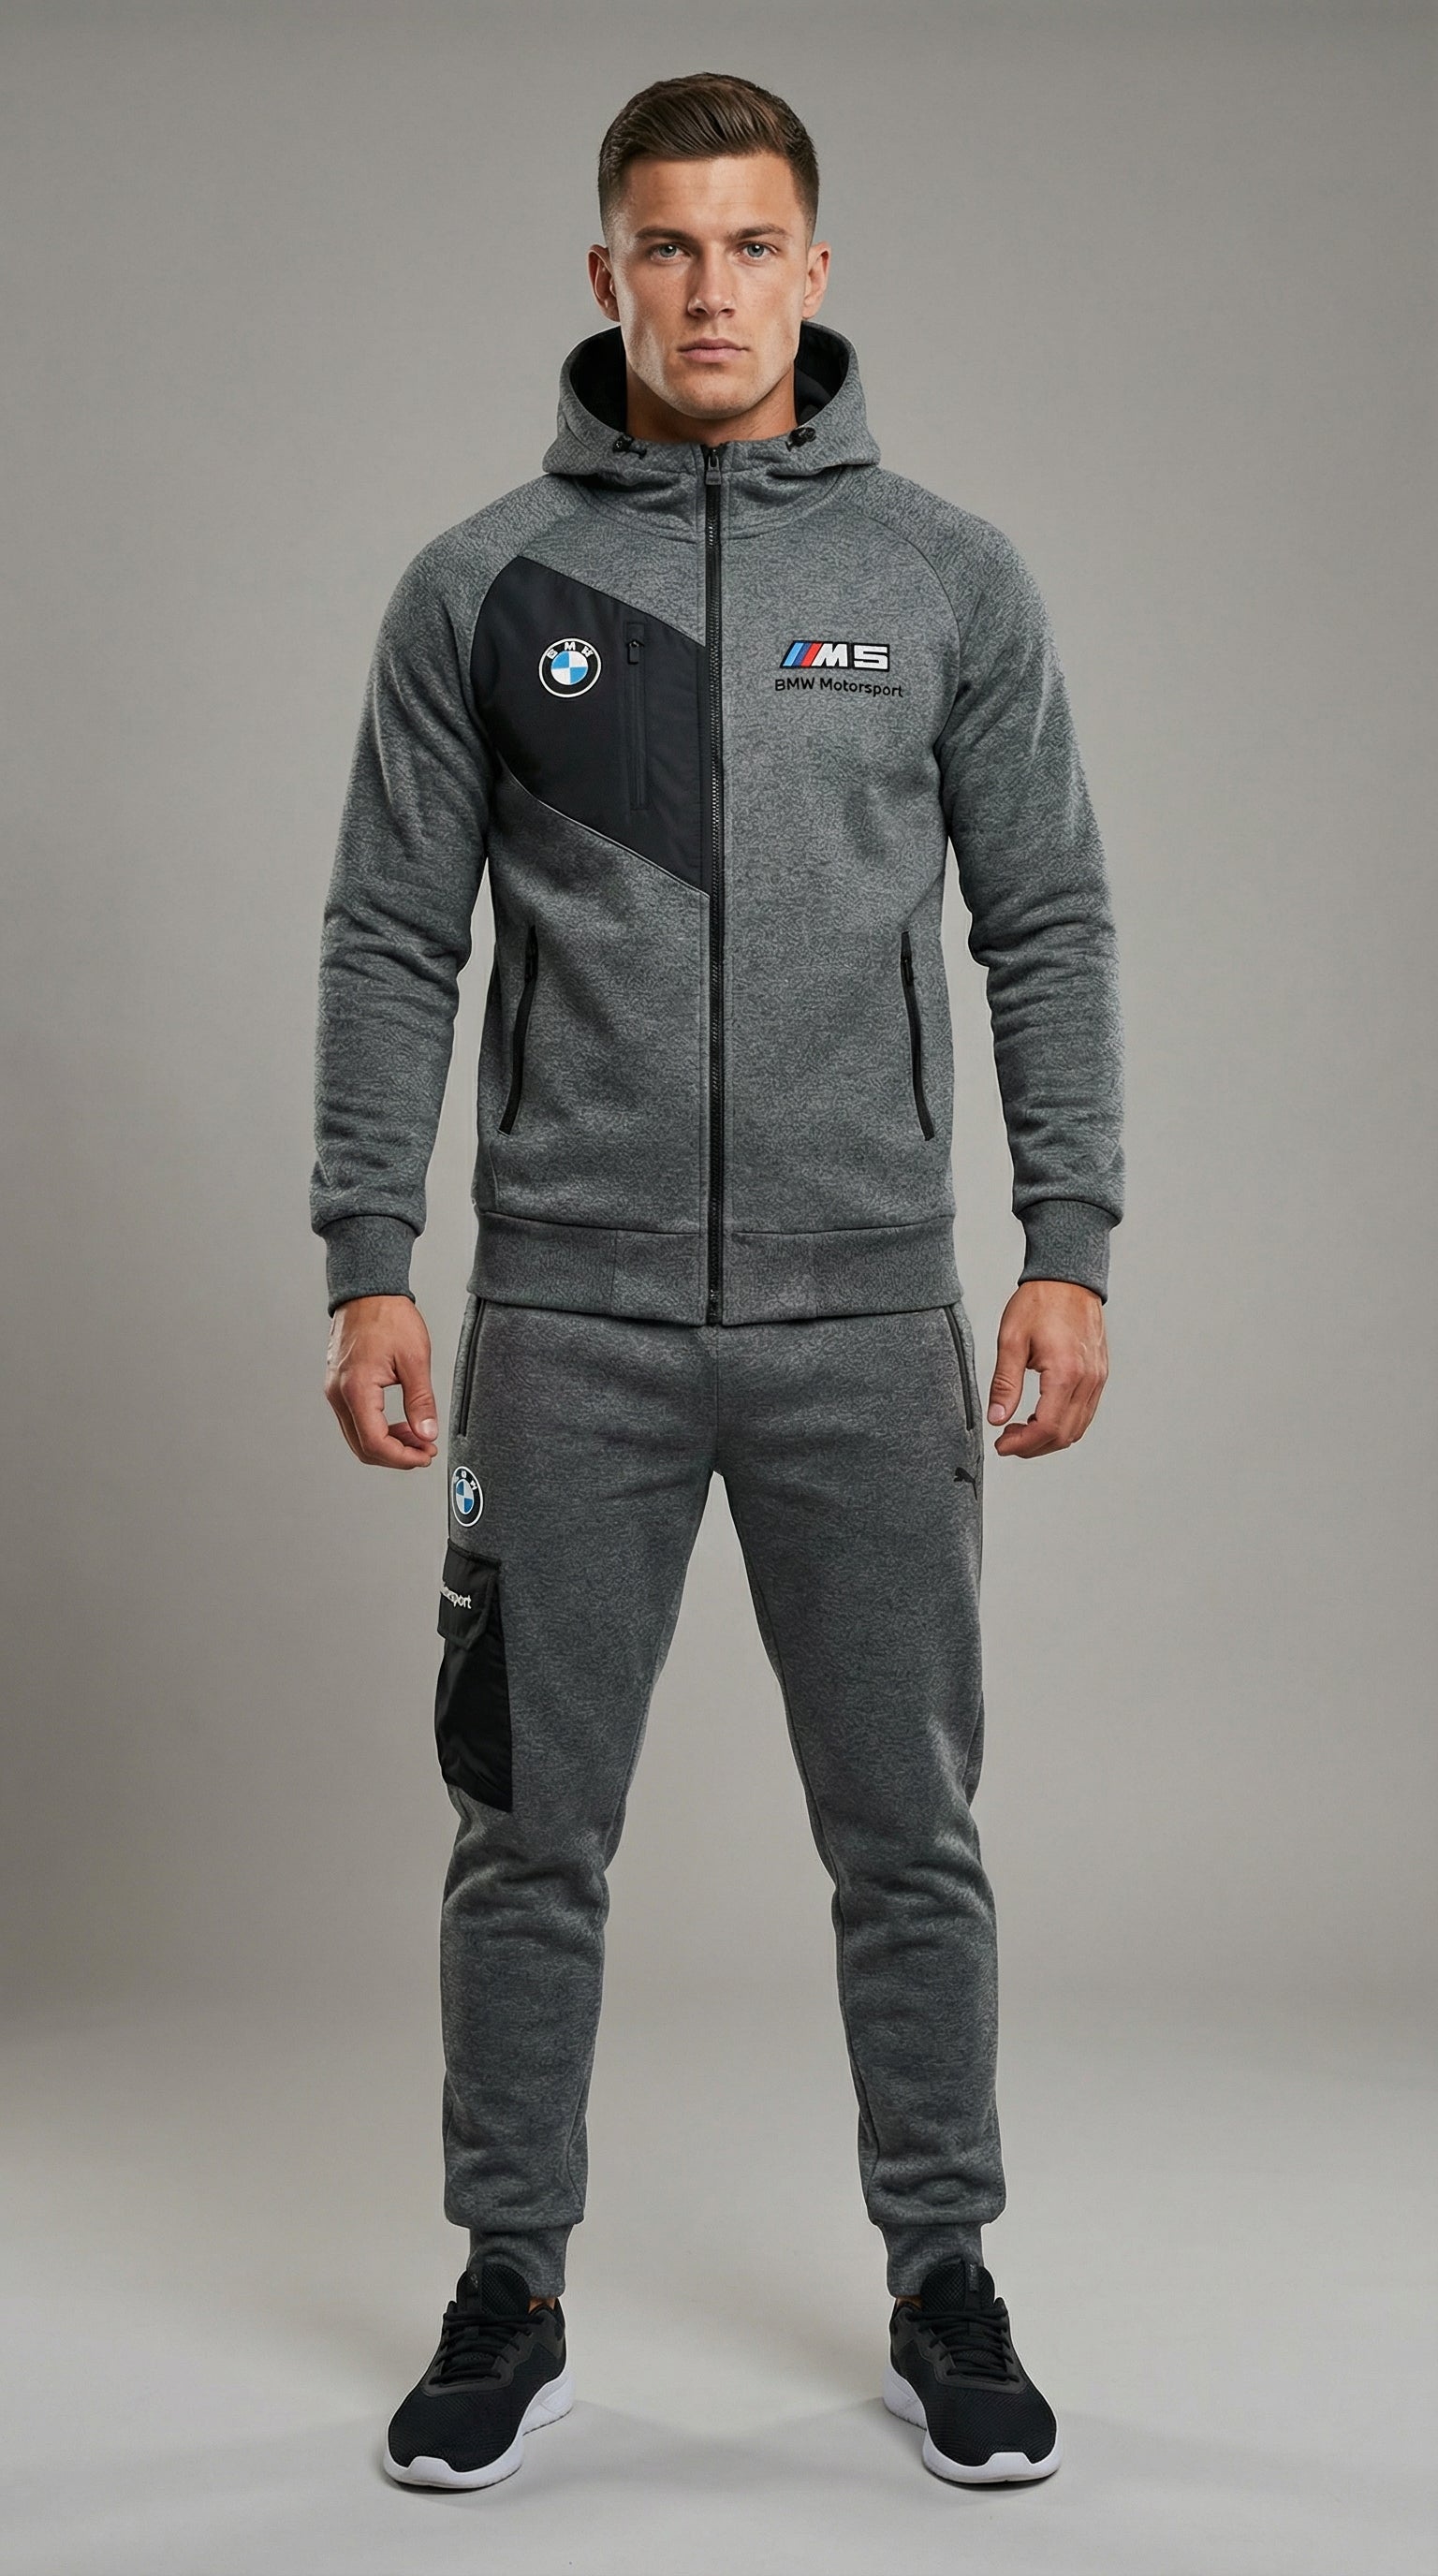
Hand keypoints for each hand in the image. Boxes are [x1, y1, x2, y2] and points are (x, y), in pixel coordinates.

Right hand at [324, 1295, 439, 1468]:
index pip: (375, 1443)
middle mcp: (338, 1394)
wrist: (367, 1291)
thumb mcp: (415, 1360)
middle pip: (362, 1447)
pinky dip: (377, 1428)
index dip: (402, 1458)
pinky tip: (400, 1423)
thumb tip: (427, 1434)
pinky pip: (354, 1420)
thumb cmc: (388, 1317)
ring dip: (387, 1443)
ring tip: (418, 1435)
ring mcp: (335, 1391)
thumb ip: (421, 1401)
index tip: (425, 1455)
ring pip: (357, 1436)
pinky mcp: (338, 1386)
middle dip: (396, 1455)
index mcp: (357, 1389)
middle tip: (424, 1451)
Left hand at [986, 1279, 1107, 1458]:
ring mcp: (1097, 1379)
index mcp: (1065, 1373)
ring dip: (1049, 1438)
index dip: (1023, 1444)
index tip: (1001, 1445)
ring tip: (1020, 1430)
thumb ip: (1005, 1383)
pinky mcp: (1099, 1375)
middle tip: (1007, 1441)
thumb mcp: (1011, 1340)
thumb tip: (997, 1418)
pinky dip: (1063, 1424)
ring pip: (1077, 1428)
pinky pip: (1085, 1412)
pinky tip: (1041, 1416)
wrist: (1068, 1279)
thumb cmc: (1039, 1302)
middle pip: (1065, 1435)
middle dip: (1034, 1446)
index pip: (1047, 1427)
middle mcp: (1088, 1380)